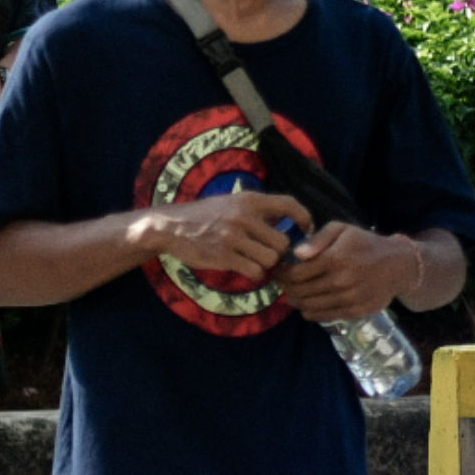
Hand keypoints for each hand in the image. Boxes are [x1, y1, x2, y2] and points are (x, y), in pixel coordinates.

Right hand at [135, 187, 303, 284]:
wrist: (169, 227)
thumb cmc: (204, 216)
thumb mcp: (231, 203)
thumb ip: (259, 210)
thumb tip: (291, 221)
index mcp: (249, 200)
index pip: (290, 204)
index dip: (305, 218)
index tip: (305, 230)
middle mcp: (243, 216)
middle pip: (283, 242)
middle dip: (278, 252)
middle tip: (267, 254)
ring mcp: (233, 236)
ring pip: (271, 259)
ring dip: (266, 264)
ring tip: (253, 261)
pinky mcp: (223, 255)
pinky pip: (255, 271)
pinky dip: (254, 274)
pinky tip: (243, 268)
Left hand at [279, 222, 421, 323]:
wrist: (400, 264)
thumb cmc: (365, 243)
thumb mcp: (342, 230)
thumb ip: (317, 239)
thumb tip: (297, 254)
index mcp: (336, 258)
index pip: (295, 273)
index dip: (281, 273)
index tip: (278, 270)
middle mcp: (341, 281)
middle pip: (299, 291)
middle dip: (285, 287)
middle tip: (283, 283)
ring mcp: (349, 298)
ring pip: (308, 305)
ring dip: (295, 300)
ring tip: (293, 293)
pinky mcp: (356, 311)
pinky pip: (323, 316)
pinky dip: (309, 312)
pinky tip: (307, 304)